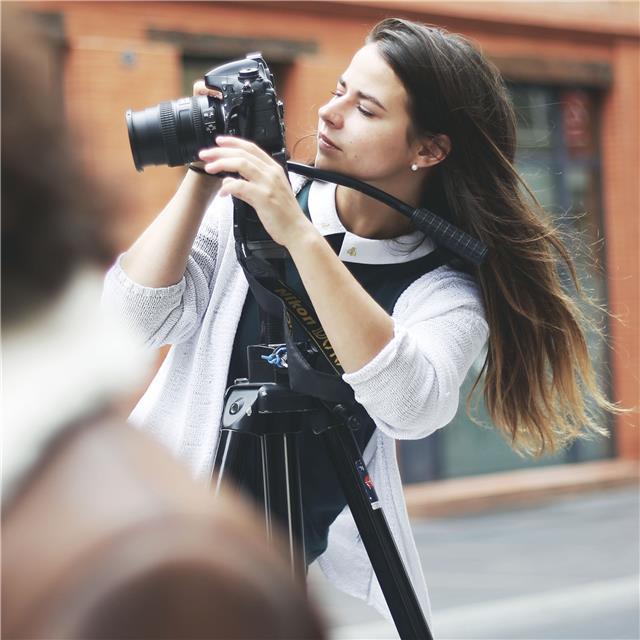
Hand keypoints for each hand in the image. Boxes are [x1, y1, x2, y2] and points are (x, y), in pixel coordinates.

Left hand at [198, 137, 315, 247]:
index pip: (251, 148)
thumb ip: (246, 187)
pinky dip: (228, 187)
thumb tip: (229, 182)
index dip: (233, 142)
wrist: (297, 230)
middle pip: (242, 153)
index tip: (218, 142)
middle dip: (220, 151)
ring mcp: (268, 184)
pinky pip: (241, 185)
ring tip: (209, 168)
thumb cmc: (284, 215)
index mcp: (273, 169)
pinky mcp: (264, 197)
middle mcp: (271, 173)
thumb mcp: (266, 195)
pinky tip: (222, 192)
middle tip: (205, 155)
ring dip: (222, 164)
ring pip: (241, 164)